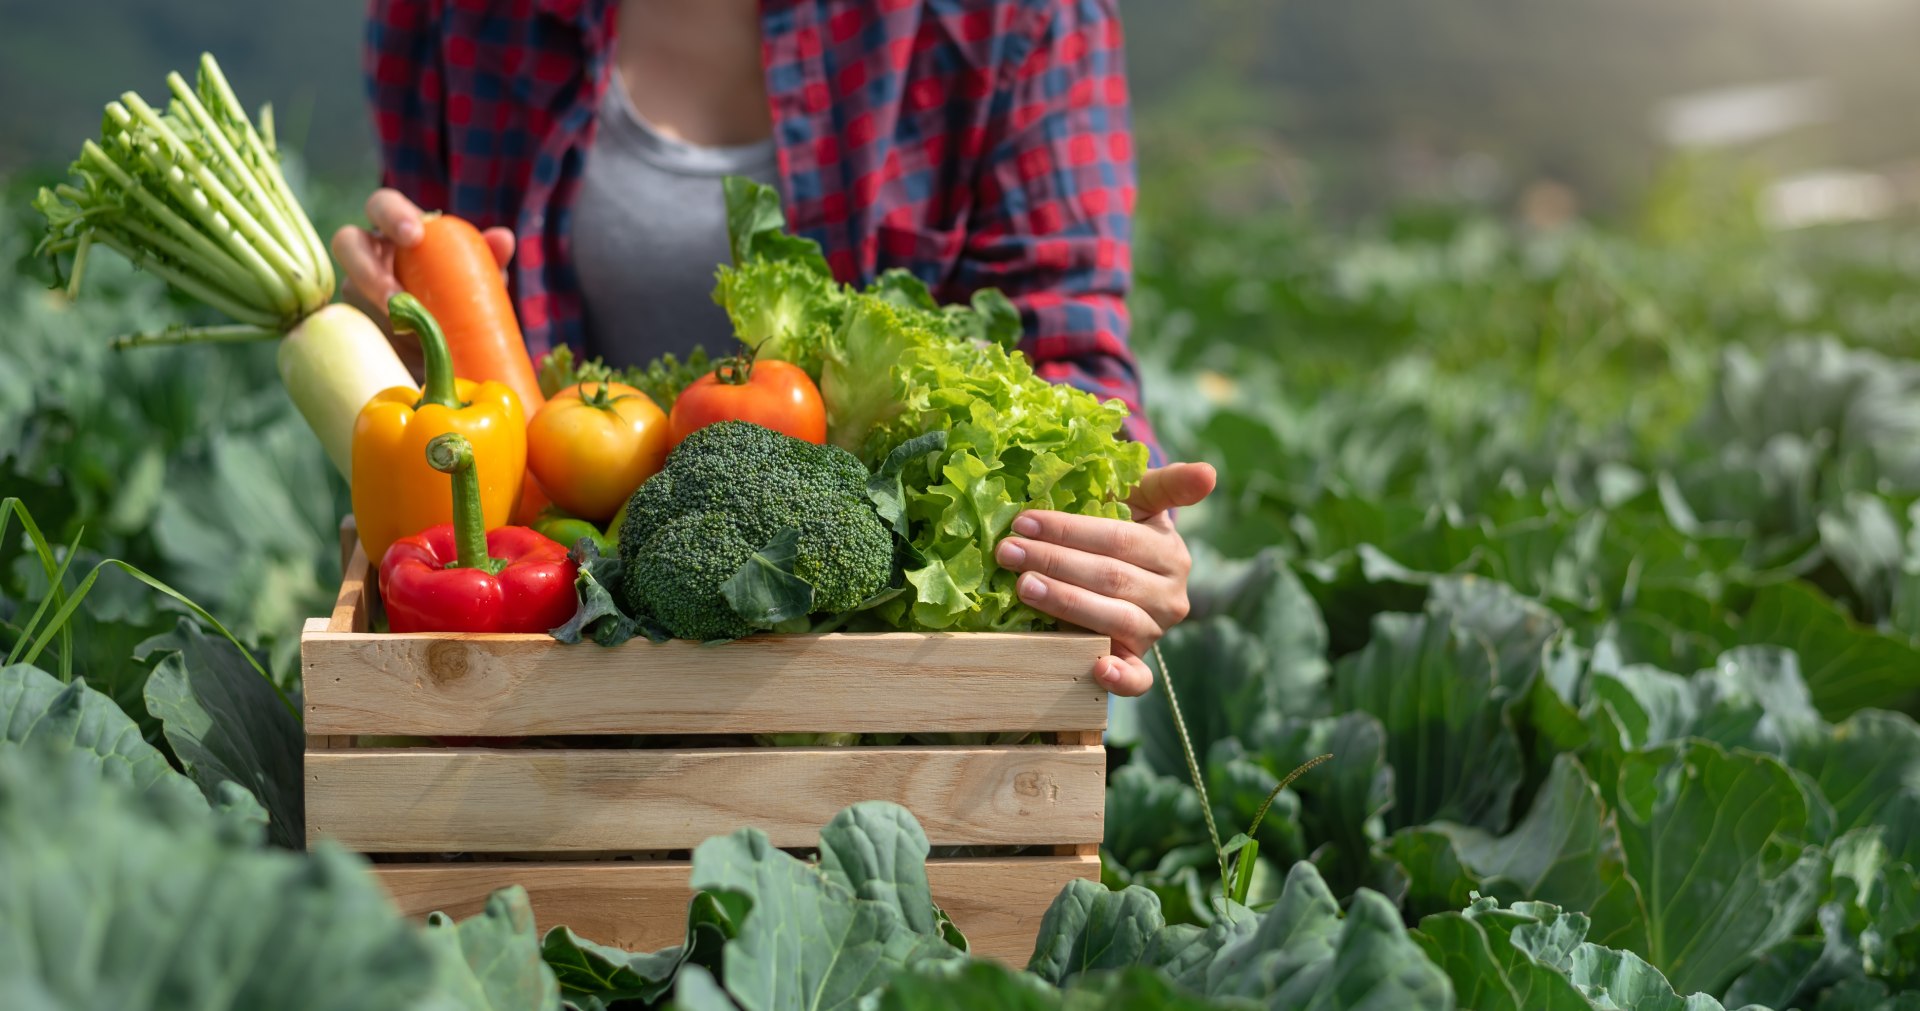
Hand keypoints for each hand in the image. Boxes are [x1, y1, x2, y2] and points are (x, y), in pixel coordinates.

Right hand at [329, 188, 513, 370]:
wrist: (452, 350)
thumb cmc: (462, 300)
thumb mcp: (478, 283)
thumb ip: (489, 259)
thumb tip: (503, 238)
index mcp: (398, 233)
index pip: (383, 206)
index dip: (392, 215)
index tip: (415, 236)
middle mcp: (370, 256)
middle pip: (347, 244)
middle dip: (367, 266)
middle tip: (397, 296)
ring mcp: (356, 291)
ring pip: (351, 292)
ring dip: (378, 312)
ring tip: (409, 333)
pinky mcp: (355, 326)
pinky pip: (355, 329)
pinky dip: (382, 339)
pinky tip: (406, 353)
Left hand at [993, 462, 1216, 696]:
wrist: (1114, 570)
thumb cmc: (1117, 526)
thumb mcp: (1138, 499)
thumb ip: (1168, 483)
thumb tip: (1209, 474)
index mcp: (1169, 551)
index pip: (1118, 539)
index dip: (1070, 530)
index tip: (1024, 521)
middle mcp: (1170, 595)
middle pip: (1110, 577)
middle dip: (1054, 562)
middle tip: (1008, 551)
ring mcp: (1155, 631)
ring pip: (1115, 620)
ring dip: (1066, 603)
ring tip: (1024, 587)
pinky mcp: (1139, 661)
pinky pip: (1138, 678)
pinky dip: (1120, 678)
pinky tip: (1097, 669)